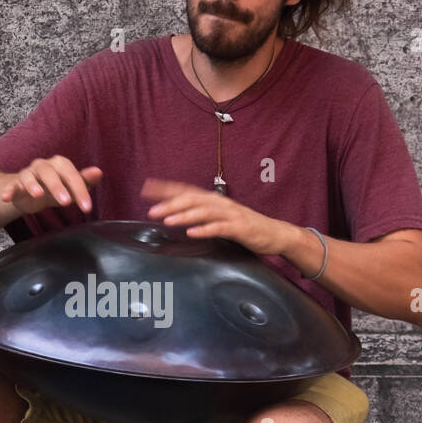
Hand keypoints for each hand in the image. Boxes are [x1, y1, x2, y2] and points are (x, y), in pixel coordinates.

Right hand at [0, 156, 102, 214]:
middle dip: (58, 187)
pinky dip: (8, 191)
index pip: (71, 174)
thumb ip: (84, 180)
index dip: (80, 190)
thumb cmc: (56, 188)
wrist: (32, 193)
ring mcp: (28, 174)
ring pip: (29, 176)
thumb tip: (98, 172)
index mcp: (59, 165)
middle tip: (66, 202)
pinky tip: (6, 198)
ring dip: (33, 185)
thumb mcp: (71, 186)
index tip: (87, 208)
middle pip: (49, 173)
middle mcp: (43, 166)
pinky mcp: (15, 185)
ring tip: (38, 195)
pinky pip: (11, 186)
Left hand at [141, 178, 286, 256]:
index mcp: (214, 200)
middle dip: (170, 204)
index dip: (166, 189)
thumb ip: (202, 216)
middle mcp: (221, 203)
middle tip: (151, 211)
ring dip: (184, 215)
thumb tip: (177, 218)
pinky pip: (220, 228)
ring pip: (204, 212)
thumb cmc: (245, 227)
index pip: (186, 191)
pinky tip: (192, 233)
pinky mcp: (240, 228)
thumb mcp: (220, 219)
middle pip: (192, 200)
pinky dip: (205, 229)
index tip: (146, 189)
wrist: (275, 234)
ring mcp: (231, 215)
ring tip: (167, 220)